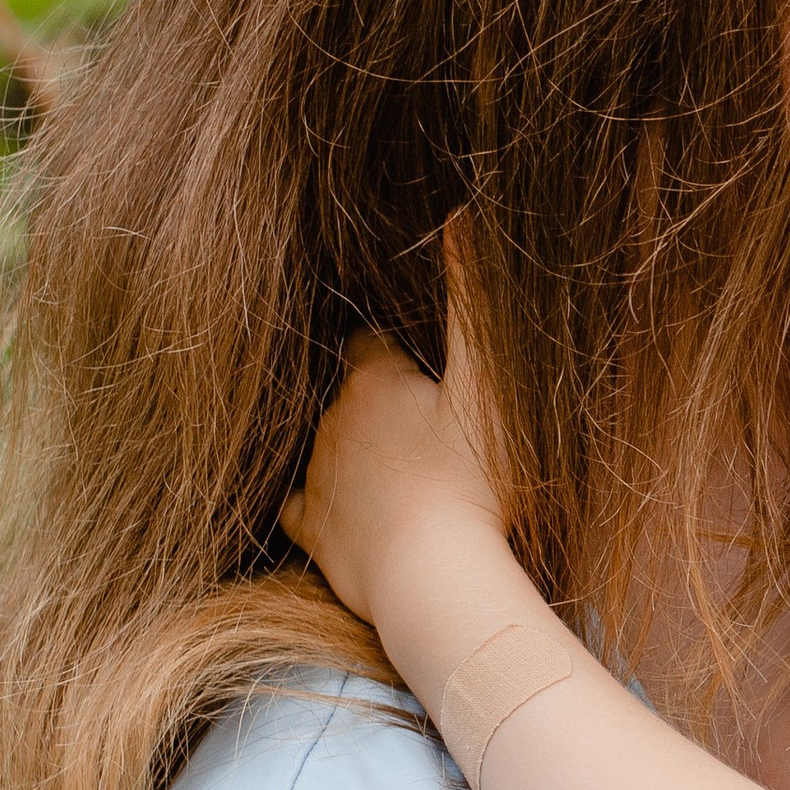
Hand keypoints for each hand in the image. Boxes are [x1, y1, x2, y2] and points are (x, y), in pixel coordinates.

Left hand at [282, 329, 507, 638]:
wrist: (434, 576)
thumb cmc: (472, 479)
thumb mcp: (487, 383)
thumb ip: (471, 299)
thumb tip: (460, 214)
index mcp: (372, 380)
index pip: (369, 341)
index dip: (395, 350)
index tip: (420, 368)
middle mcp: (332, 419)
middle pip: (348, 393)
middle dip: (375, 400)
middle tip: (420, 422)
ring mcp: (317, 475)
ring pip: (326, 444)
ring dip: (353, 449)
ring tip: (399, 470)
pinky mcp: (312, 529)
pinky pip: (302, 504)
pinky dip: (320, 502)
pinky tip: (344, 509)